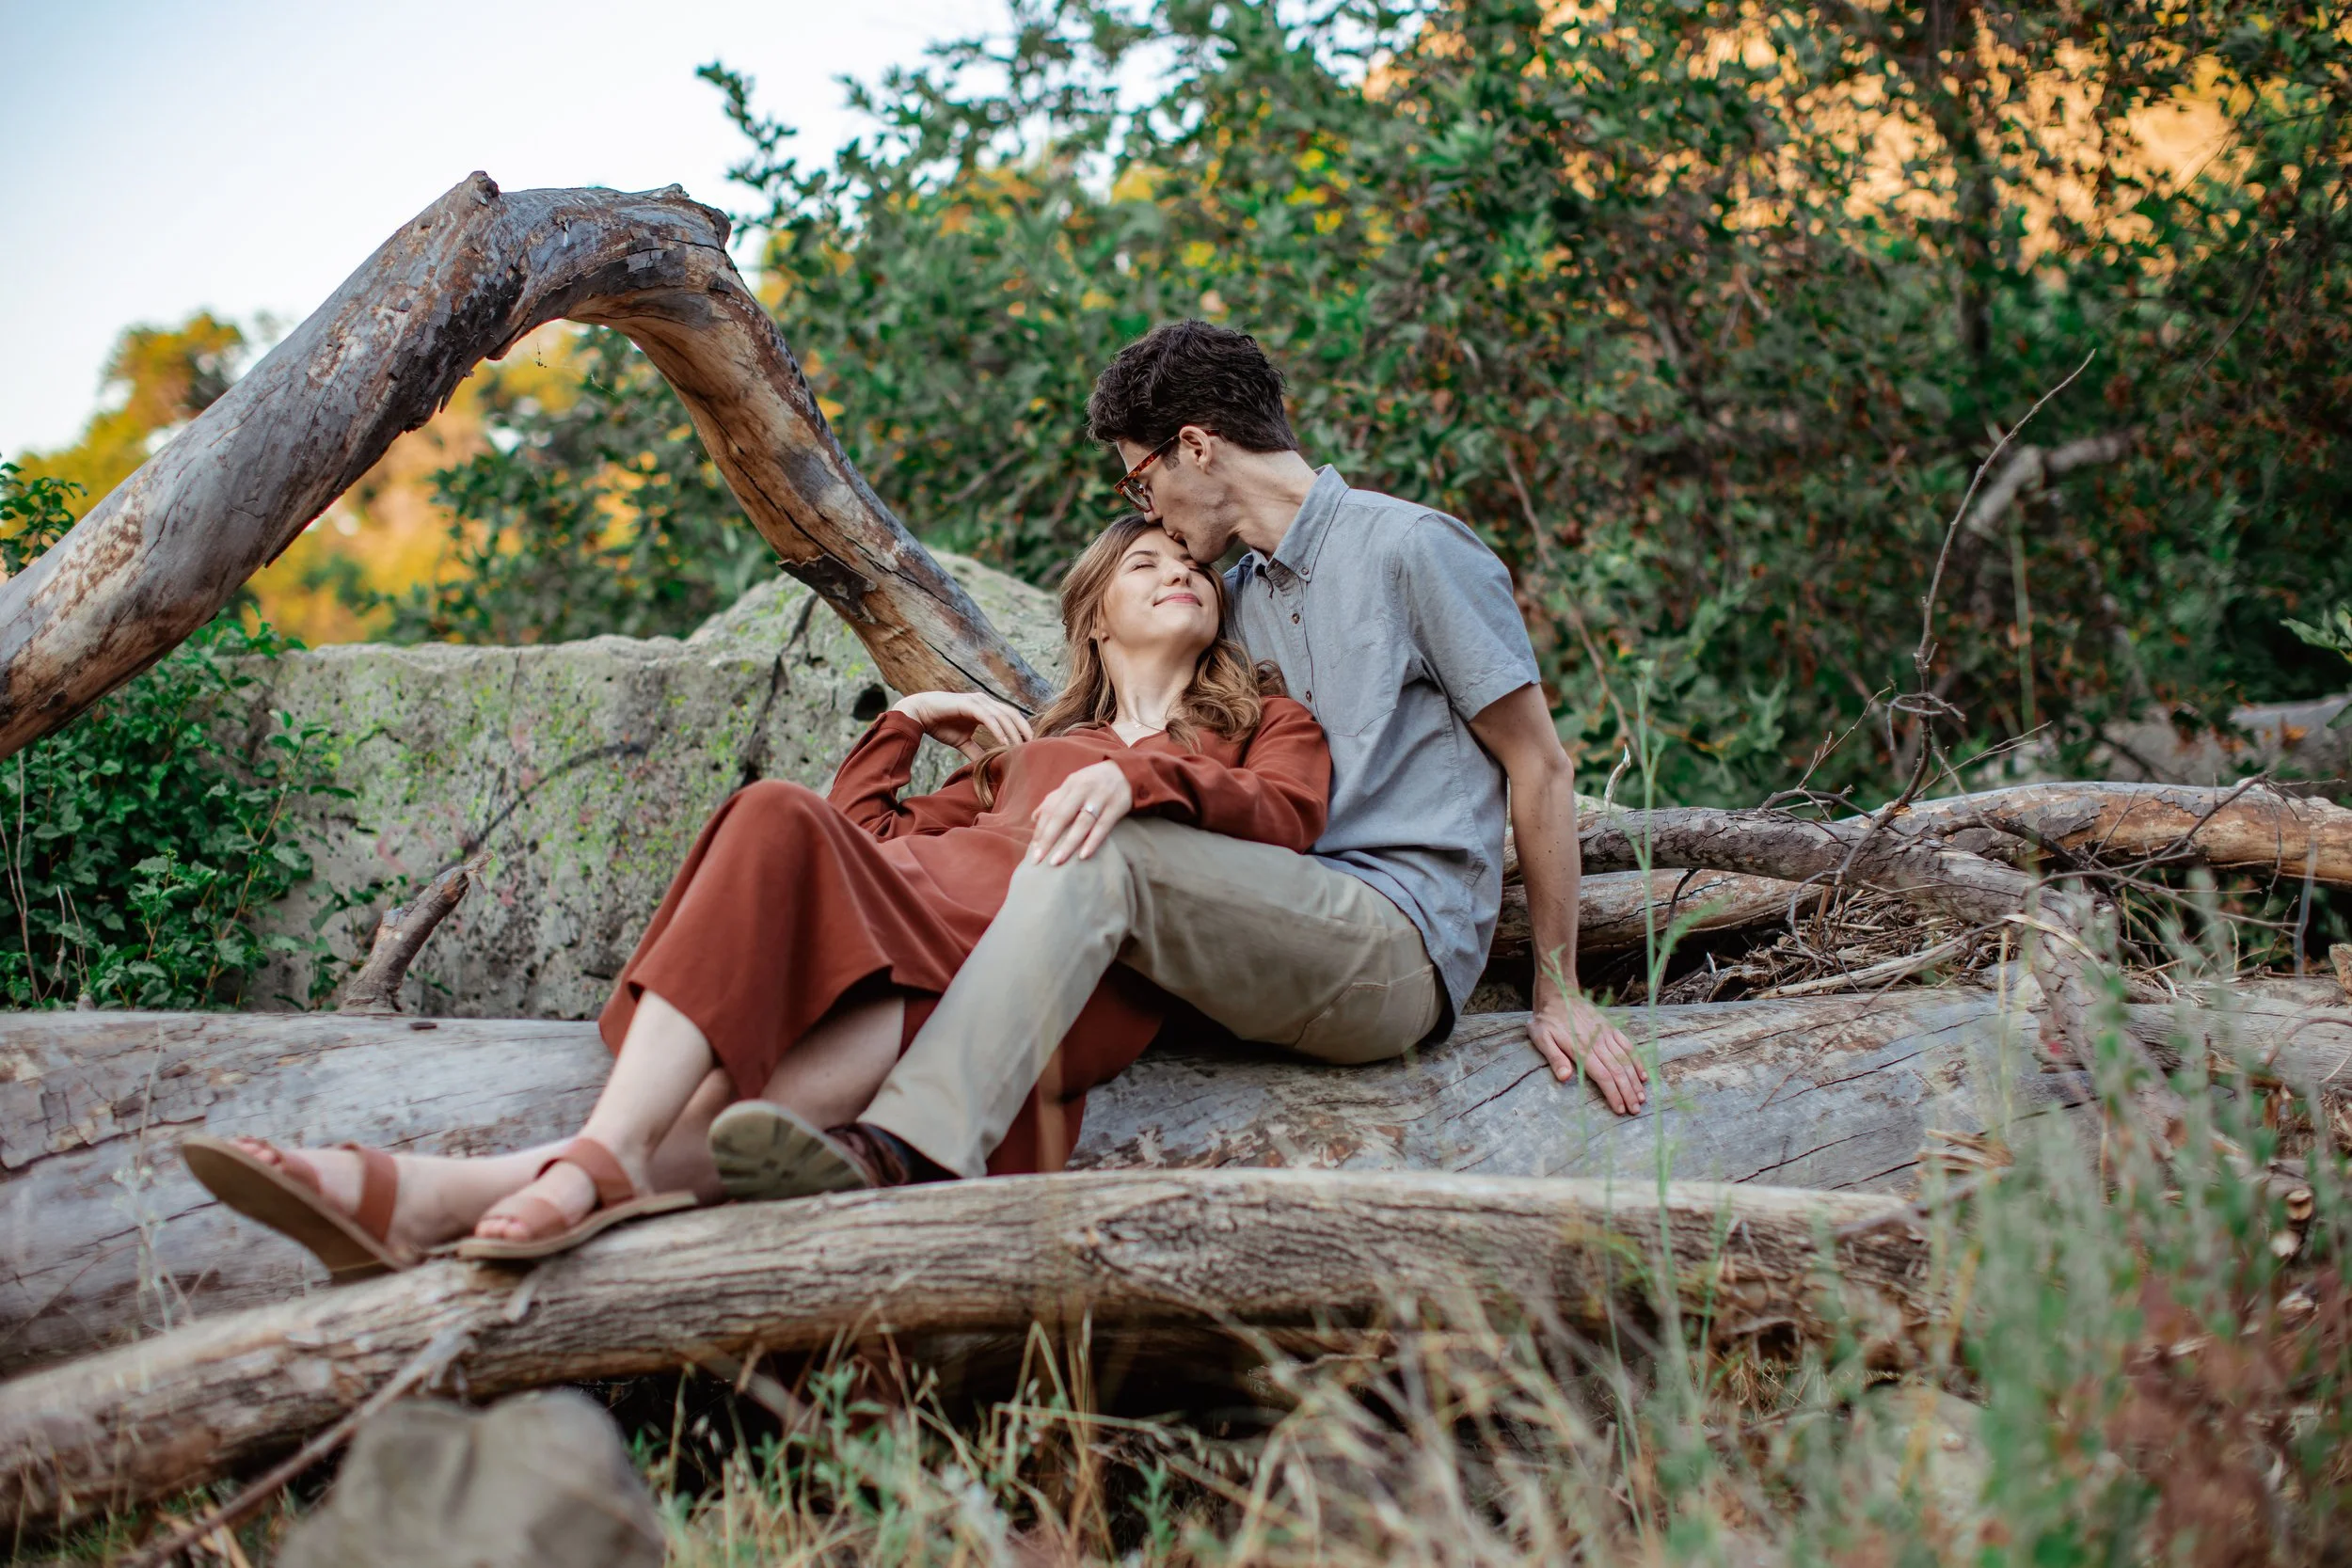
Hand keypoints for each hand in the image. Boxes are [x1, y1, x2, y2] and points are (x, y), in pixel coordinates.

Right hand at [890, 691, 1034, 761]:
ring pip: (1003, 715)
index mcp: (985, 708)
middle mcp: (984, 702)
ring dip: (1013, 732)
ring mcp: (977, 701)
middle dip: (1024, 730)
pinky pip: (989, 717)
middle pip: (1012, 714)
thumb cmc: (940, 725)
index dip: (1022, 729)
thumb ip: (975, 751)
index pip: (1010, 717)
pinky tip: (1004, 742)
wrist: (919, 714)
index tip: (1030, 745)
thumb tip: (985, 765)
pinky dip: (998, 729)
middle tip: (1034, 746)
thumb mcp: (963, 742)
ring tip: (1021, 748)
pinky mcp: (969, 704)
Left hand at [1027, 761, 1132, 865]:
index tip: (1033, 849)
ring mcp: (1100, 798)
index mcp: (1070, 784)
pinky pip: (1103, 826)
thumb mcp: (1074, 783)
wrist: (1128, 770)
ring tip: (1056, 862)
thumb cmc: (1095, 780)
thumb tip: (1034, 817)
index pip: (1051, 808)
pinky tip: (1083, 856)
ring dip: (1068, 844)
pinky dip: (1093, 841)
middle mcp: (1083, 790)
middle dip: (1048, 838)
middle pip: (1062, 816)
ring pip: (1081, 823)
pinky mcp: (1116, 807)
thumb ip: (1054, 799)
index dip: (1041, 829)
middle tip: (1037, 858)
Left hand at [1529, 993, 1646, 1114]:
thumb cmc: (1546, 1020)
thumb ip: (1554, 1058)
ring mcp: (1607, 1035)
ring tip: (1642, 1098)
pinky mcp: (1611, 1028)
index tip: (1620, 1109)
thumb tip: (1565, 1077)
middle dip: (1628, 1093)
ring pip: (1626, 1061)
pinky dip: (1637, 1061)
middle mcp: (1598, 1043)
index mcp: (1581, 1049)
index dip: (1613, 1094)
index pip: (1603, 1076)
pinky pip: (1628, 1046)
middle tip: (1635, 1110)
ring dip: (1635, 1081)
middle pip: (1618, 1072)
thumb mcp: (1541, 1038)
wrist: (1558, 995)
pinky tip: (1642, 1075)